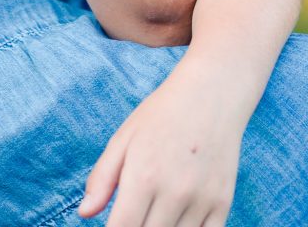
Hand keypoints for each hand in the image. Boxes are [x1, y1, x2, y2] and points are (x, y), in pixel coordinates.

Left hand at [77, 59, 244, 226]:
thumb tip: (84, 213)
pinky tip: (176, 220)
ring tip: (154, 213)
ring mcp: (201, 200)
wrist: (212, 93)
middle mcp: (174, 192)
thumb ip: (102, 178)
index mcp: (143, 176)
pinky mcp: (222, 203)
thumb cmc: (162, 114)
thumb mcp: (124, 138)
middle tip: (134, 215)